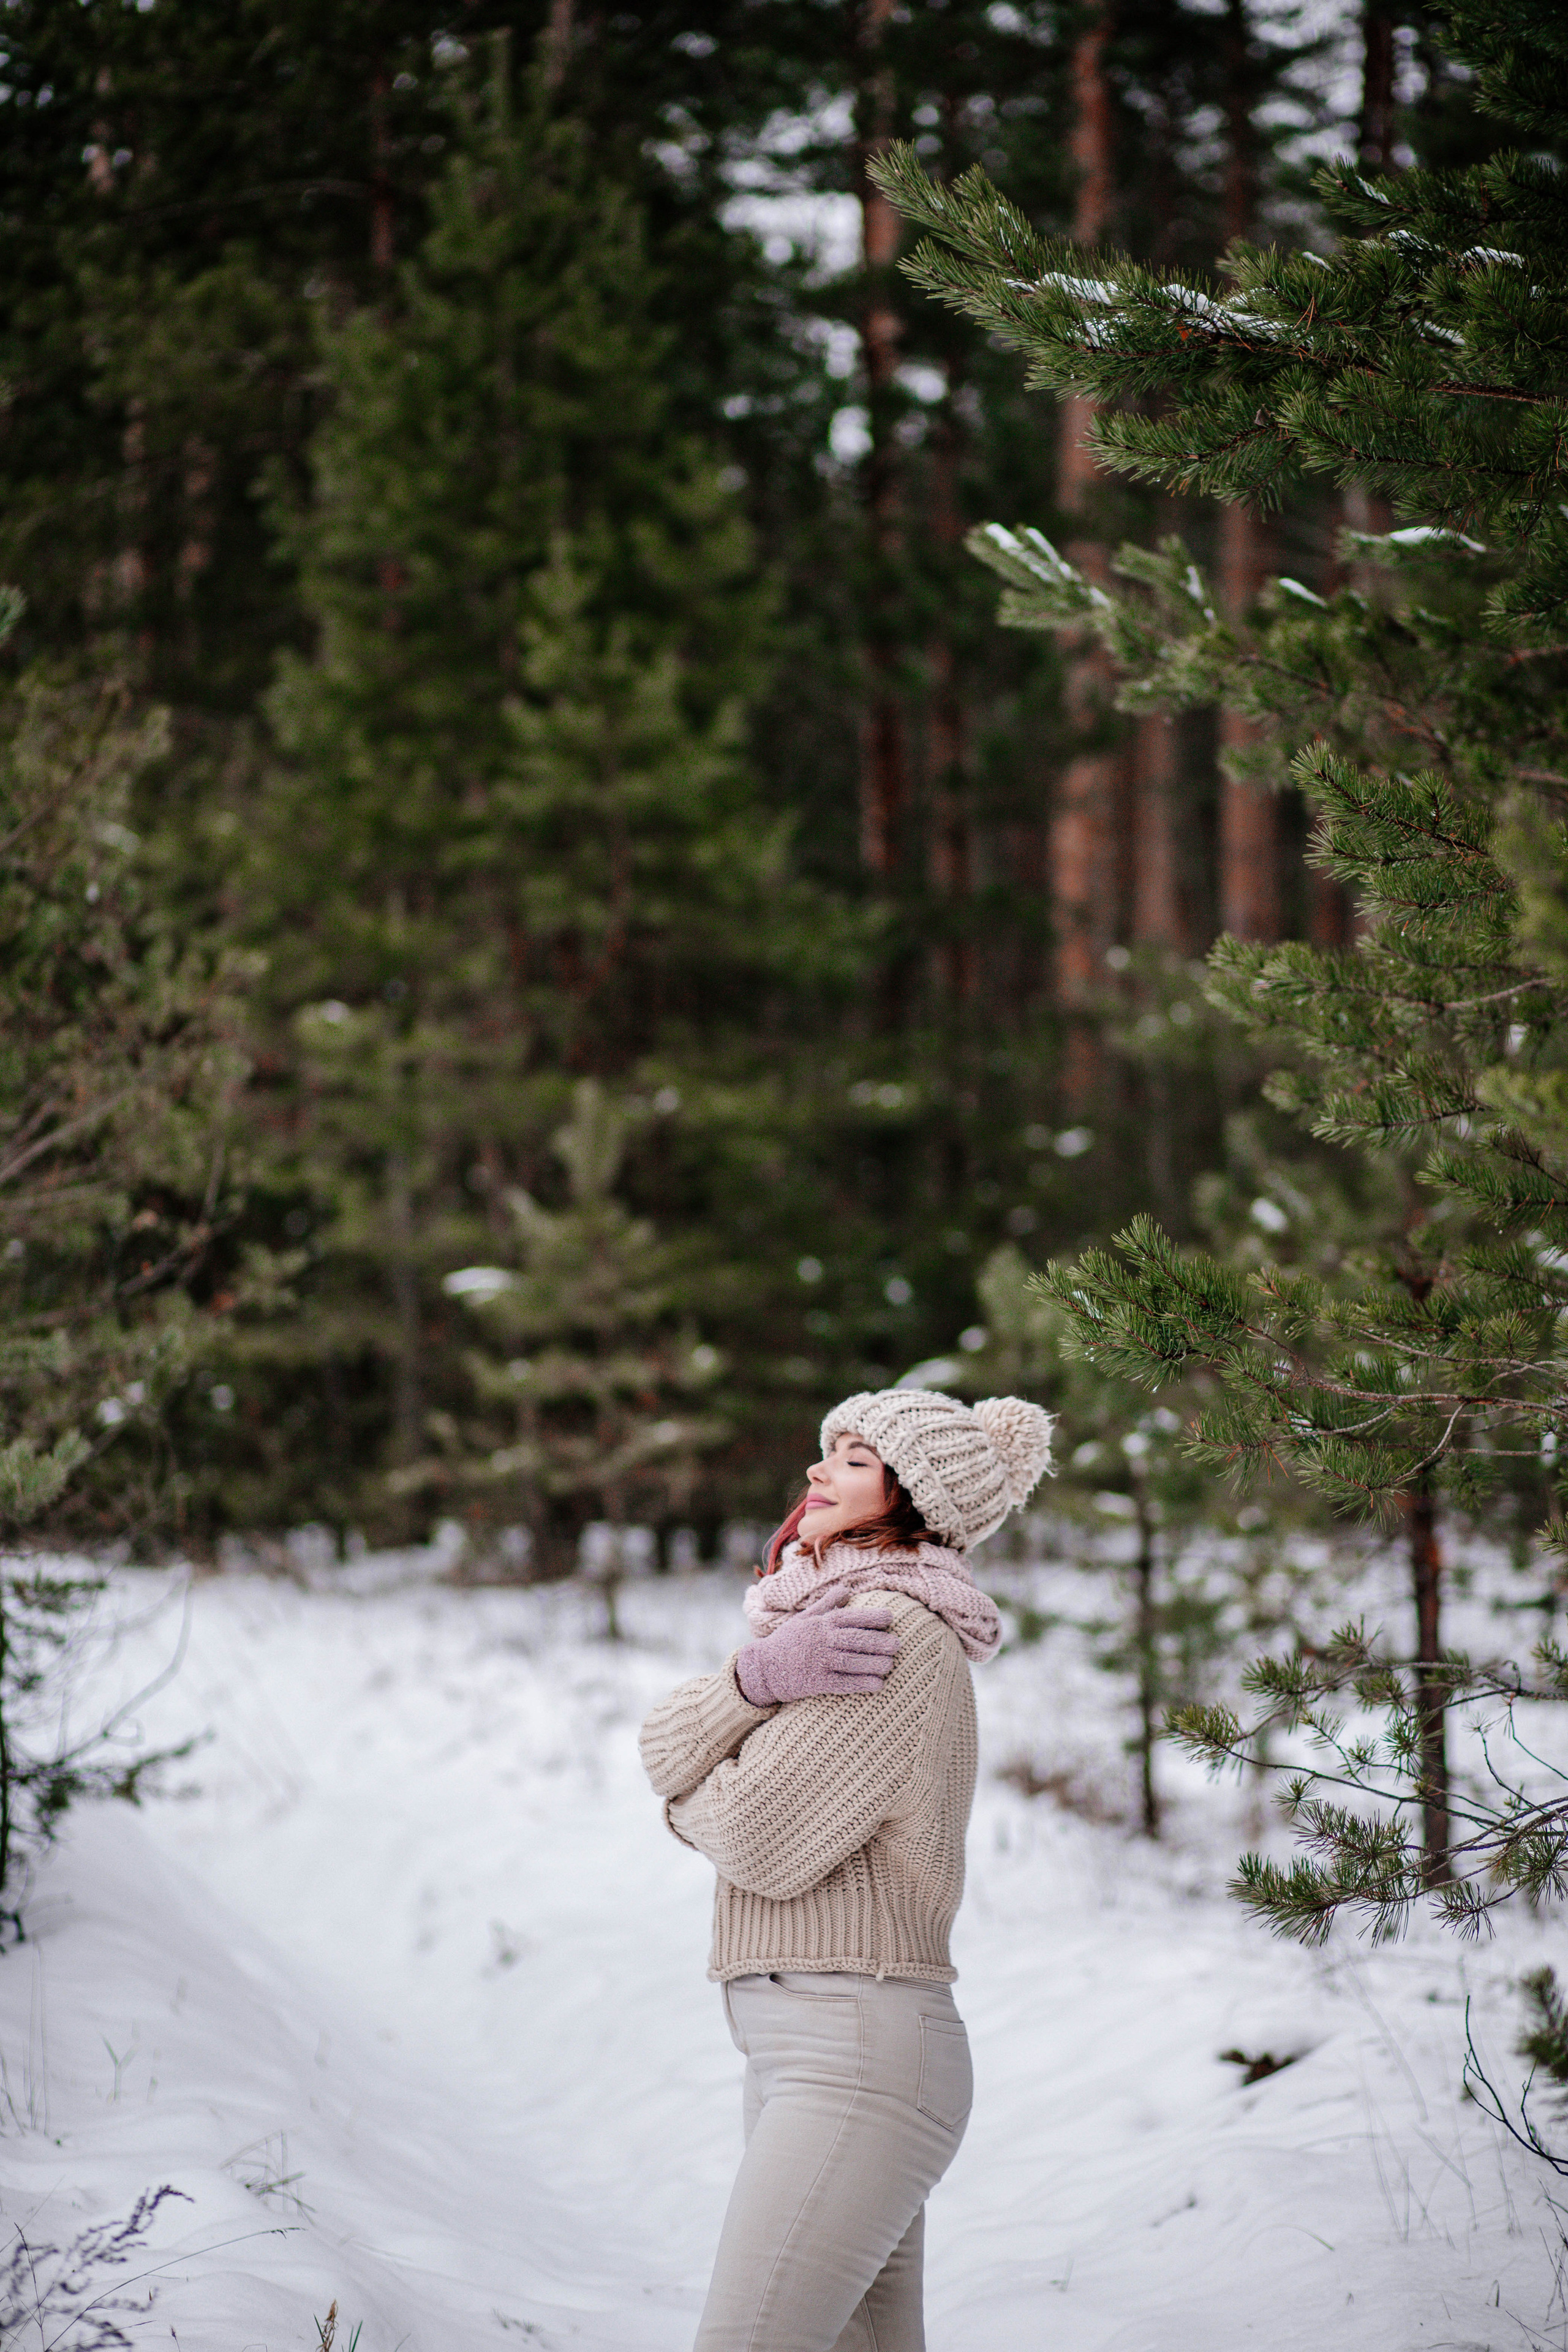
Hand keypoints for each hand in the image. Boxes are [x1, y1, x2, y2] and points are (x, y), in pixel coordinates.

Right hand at [734, 1608, 897, 1705]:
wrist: (763, 1668)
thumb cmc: (787, 1641)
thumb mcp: (804, 1618)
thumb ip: (826, 1604)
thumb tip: (846, 1588)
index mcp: (820, 1624)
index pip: (849, 1617)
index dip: (871, 1617)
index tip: (890, 1618)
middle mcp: (821, 1641)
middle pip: (854, 1640)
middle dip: (878, 1641)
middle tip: (898, 1644)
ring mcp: (819, 1661)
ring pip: (851, 1661)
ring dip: (873, 1663)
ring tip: (891, 1664)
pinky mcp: (816, 1682)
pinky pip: (843, 1682)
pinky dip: (861, 1683)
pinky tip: (877, 1685)